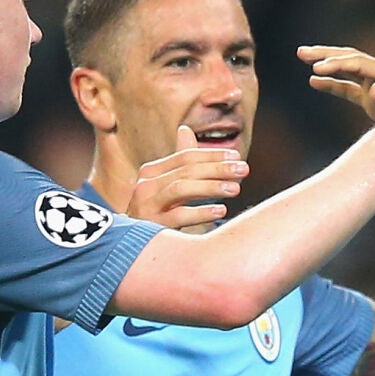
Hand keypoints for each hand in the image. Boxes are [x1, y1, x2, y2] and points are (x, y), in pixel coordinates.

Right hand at [124, 126, 247, 229]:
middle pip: (187, 170)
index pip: (186, 156)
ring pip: (181, 188)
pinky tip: (220, 211)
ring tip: (235, 189)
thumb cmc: (156, 212)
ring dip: (211, 186)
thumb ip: (179, 161)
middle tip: (243, 169)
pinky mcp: (151, 225)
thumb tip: (185, 129)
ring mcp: (146, 205)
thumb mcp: (166, 185)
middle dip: (218, 168)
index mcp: (152, 172)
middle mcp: (146, 185)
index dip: (212, 155)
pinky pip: (179, 216)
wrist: (131, 246)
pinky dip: (201, 212)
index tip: (236, 156)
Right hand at [298, 44, 374, 119]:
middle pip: (349, 57)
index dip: (336, 64)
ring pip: (346, 68)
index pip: (358, 64)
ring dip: (325, 63)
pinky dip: (332, 84)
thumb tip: (374, 89)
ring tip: (302, 56)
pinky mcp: (372, 97)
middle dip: (325, 54)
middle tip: (301, 52)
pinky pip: (348, 87)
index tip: (315, 68)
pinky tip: (313, 81)